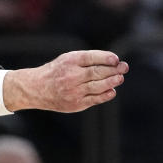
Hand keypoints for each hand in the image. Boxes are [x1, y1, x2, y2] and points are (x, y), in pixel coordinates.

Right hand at [3, 50, 128, 112]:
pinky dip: (105, 95)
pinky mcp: (75, 103)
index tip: (116, 59)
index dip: (105, 58)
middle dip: (113, 70)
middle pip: (96, 72)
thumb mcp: (68, 59)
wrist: (37, 89)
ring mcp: (73, 91)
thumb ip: (87, 60)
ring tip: (120, 78)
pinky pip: (94, 99)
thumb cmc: (57, 71)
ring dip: (111, 82)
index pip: (90, 58)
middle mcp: (71, 76)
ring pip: (97, 86)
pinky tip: (112, 91)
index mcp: (69, 61)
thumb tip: (113, 63)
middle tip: (124, 67)